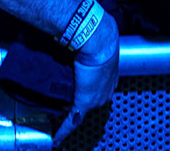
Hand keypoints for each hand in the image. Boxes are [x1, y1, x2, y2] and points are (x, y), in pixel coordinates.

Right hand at [61, 10, 119, 144]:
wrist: (97, 38)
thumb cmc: (98, 33)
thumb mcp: (97, 38)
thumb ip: (90, 39)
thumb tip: (81, 30)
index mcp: (111, 74)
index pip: (102, 87)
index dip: (92, 88)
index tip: (85, 87)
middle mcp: (107, 89)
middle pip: (94, 100)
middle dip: (83, 101)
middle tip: (69, 101)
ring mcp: (97, 97)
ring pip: (83, 110)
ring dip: (73, 113)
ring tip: (62, 118)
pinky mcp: (84, 102)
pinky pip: (73, 120)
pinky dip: (64, 130)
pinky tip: (57, 139)